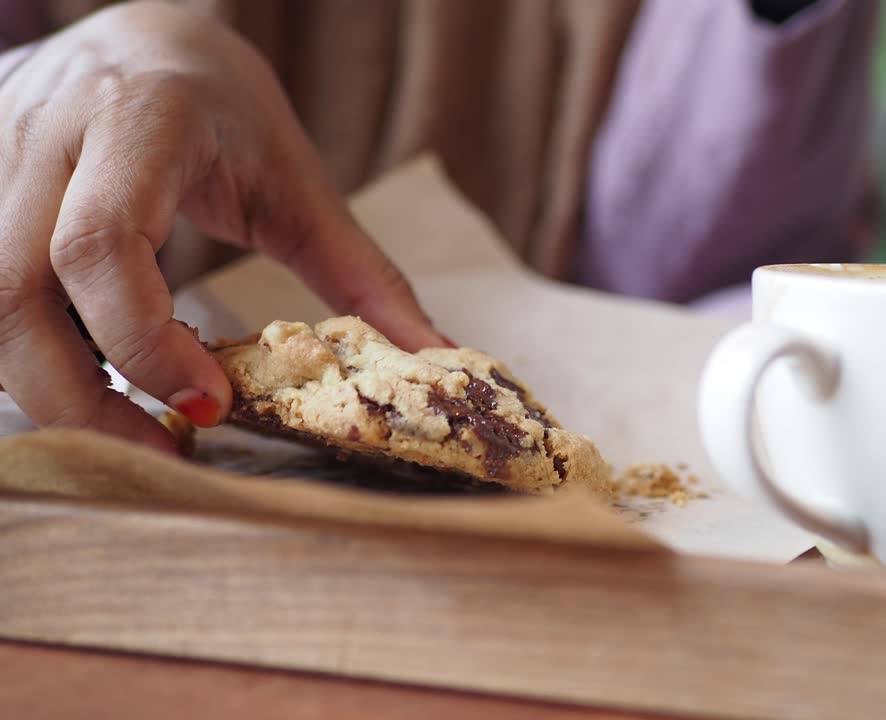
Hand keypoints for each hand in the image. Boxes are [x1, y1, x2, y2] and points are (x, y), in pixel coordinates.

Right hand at [0, 2, 448, 450]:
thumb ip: (361, 273)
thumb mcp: (298, 178)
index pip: (99, 243)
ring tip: (132, 426)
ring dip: (47, 387)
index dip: (142, 340)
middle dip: (80, 398)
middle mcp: (42, 139)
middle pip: (13, 295)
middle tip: (164, 449)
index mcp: (136, 122)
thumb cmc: (222, 106)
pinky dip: (33, 355)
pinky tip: (92, 378)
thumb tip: (432, 356)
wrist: (141, 41)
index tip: (211, 401)